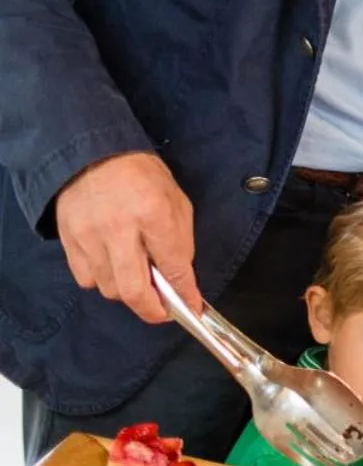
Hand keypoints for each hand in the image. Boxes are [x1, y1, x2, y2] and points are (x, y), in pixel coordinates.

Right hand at [54, 152, 199, 323]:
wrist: (93, 154)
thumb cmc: (142, 176)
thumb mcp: (175, 201)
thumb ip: (180, 240)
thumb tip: (180, 278)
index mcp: (153, 214)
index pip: (173, 267)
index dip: (185, 294)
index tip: (192, 309)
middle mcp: (118, 230)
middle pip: (133, 290)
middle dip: (153, 310)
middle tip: (164, 311)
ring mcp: (89, 237)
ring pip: (109, 289)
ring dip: (129, 294)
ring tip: (140, 281)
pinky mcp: (68, 241)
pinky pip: (86, 279)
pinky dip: (104, 281)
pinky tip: (114, 267)